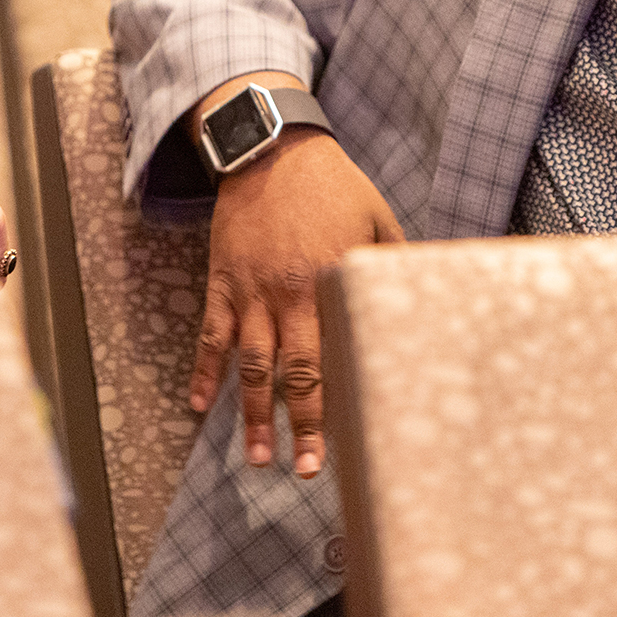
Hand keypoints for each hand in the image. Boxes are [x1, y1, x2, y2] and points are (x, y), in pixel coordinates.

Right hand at [188, 89, 403, 479]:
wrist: (271, 147)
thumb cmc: (333, 184)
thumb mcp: (377, 219)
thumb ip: (393, 264)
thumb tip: (416, 300)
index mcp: (330, 281)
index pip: (333, 356)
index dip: (336, 403)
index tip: (344, 442)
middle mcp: (288, 293)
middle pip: (293, 373)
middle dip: (299, 426)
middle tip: (304, 469)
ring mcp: (250, 289)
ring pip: (249, 363)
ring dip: (251, 414)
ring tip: (255, 457)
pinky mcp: (222, 279)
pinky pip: (211, 333)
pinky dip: (204, 371)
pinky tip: (199, 405)